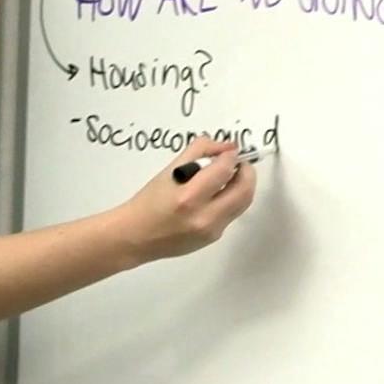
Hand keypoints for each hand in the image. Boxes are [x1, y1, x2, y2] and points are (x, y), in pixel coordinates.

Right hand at [112, 138, 257, 262]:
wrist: (136, 237)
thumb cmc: (149, 201)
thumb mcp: (169, 171)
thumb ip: (198, 152)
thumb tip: (225, 146)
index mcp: (188, 197)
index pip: (224, 170)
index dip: (231, 155)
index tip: (231, 149)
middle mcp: (203, 217)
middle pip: (244, 190)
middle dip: (247, 171)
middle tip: (239, 162)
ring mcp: (211, 231)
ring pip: (243, 203)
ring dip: (243, 185)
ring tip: (232, 176)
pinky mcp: (213, 238)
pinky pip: (231, 214)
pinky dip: (231, 199)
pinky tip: (218, 193)